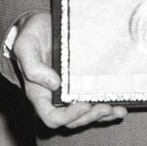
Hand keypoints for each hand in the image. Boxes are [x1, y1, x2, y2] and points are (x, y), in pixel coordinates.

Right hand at [10, 11, 125, 131]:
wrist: (41, 24)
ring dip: (103, 116)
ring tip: (117, 110)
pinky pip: (94, 104)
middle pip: (73, 120)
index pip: (52, 117)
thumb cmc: (31, 35)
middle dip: (90, 116)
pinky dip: (108, 109)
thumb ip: (33, 66)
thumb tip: (54, 84)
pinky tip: (121, 107)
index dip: (68, 116)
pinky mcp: (82, 85)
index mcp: (39, 93)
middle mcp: (55, 97)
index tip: (84, 104)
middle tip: (105, 106)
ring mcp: (69, 93)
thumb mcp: (25, 46)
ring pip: (86, 116)